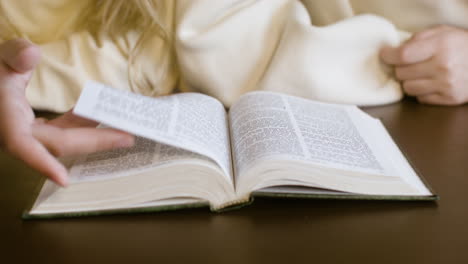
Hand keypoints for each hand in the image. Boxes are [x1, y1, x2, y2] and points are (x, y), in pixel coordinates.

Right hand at [0, 39, 134, 185]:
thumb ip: (14, 56)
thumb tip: (31, 54)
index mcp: (7, 121)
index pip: (22, 145)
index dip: (42, 163)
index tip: (64, 180)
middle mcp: (17, 133)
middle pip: (59, 143)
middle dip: (95, 141)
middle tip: (127, 137)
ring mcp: (26, 133)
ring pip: (63, 139)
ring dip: (93, 133)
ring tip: (122, 127)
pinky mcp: (32, 129)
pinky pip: (60, 130)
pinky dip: (79, 124)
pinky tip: (96, 115)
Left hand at [380, 25, 467, 104]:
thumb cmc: (462, 46)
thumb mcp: (443, 32)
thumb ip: (418, 38)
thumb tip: (395, 49)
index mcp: (441, 46)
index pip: (403, 56)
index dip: (389, 56)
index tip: (385, 54)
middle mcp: (443, 66)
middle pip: (401, 73)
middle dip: (401, 68)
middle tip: (408, 64)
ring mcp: (447, 85)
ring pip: (408, 88)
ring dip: (410, 81)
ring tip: (421, 74)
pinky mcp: (449, 99)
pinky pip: (420, 98)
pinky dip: (422, 92)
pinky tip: (431, 83)